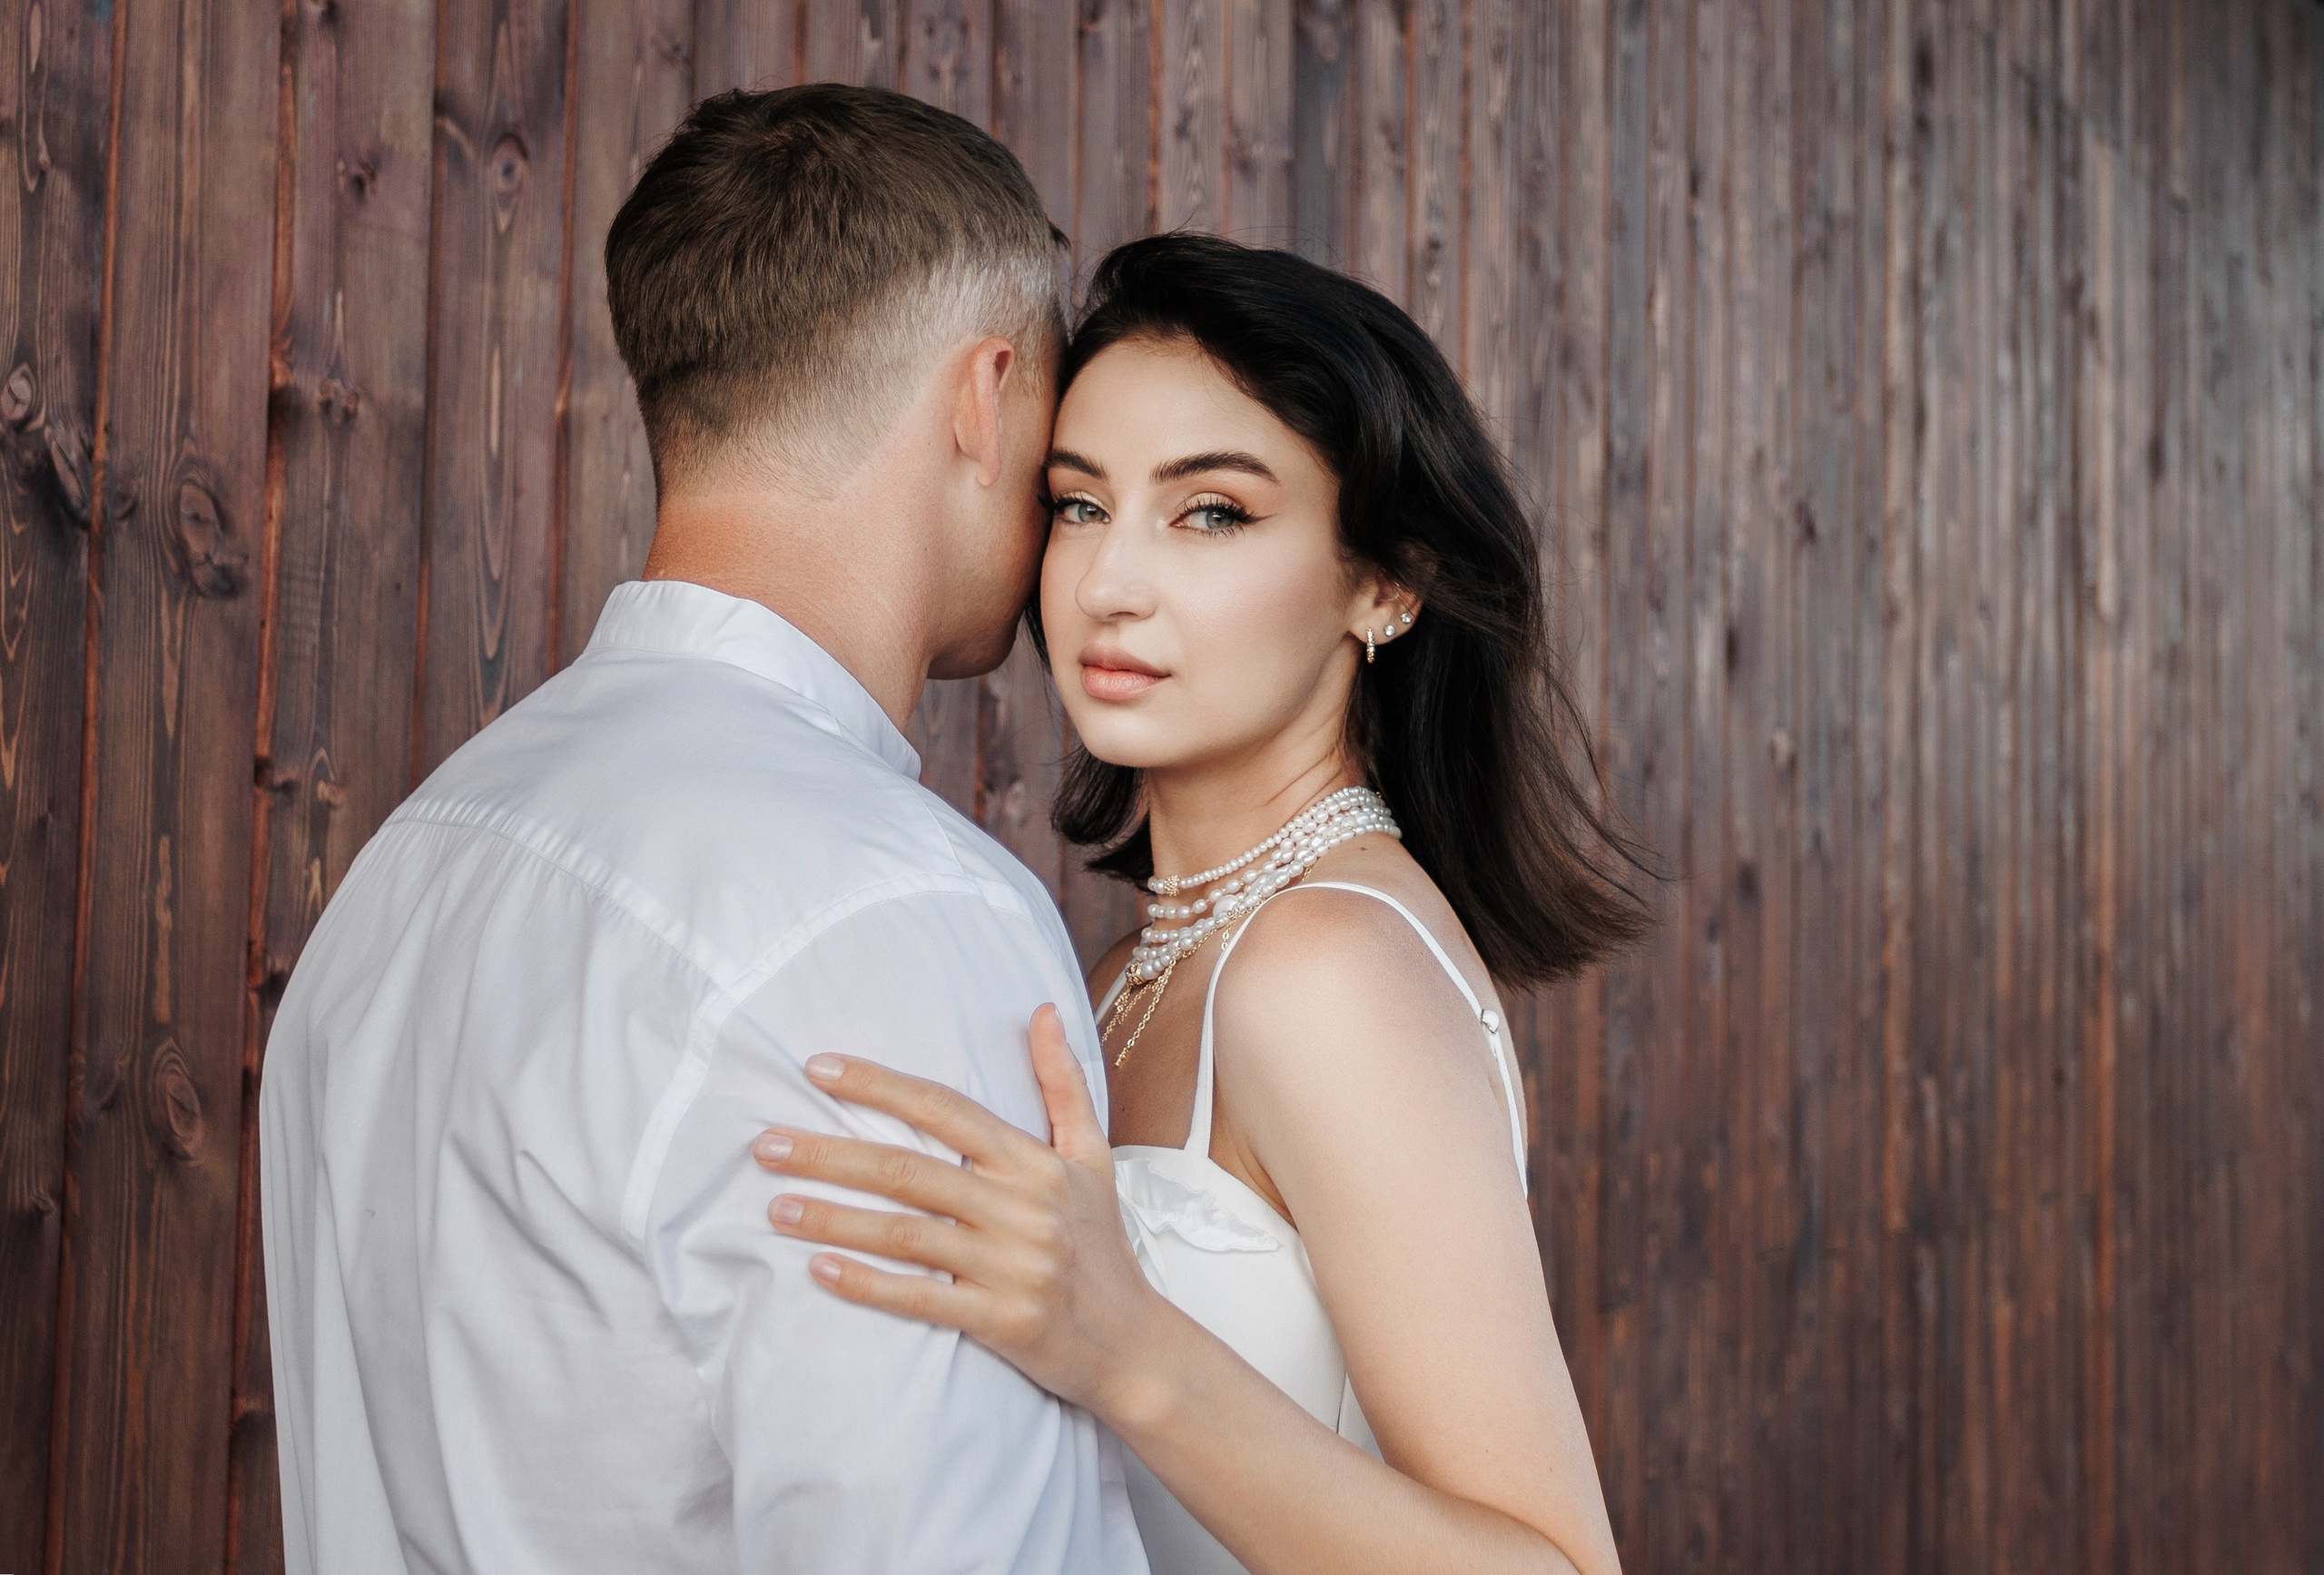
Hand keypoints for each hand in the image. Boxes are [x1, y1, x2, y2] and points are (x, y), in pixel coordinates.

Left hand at [752, 1004, 1168, 1416]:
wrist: (1134, 1343)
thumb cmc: (1102, 1245)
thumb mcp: (1092, 1157)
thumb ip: (1062, 1083)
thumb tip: (1040, 1010)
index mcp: (1034, 1163)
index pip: (944, 1108)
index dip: (878, 1085)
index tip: (817, 1069)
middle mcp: (1022, 1208)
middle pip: (908, 1170)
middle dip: (831, 1154)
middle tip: (765, 1146)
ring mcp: (1012, 1266)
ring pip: (905, 1233)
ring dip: (834, 1219)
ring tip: (775, 1209)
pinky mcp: (1002, 1321)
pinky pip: (921, 1298)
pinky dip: (867, 1286)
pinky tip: (819, 1272)